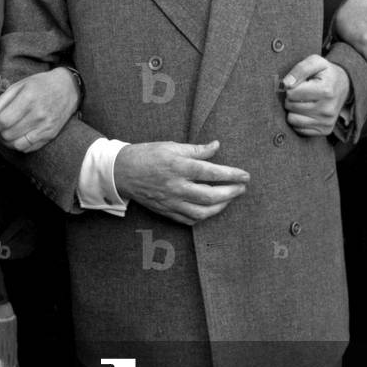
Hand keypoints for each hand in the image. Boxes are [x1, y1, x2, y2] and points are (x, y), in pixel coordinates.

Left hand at [0, 67, 80, 152]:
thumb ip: (1, 101)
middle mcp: (38, 115)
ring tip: (6, 132)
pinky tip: (17, 136)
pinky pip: (28, 148)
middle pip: (8, 134)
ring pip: (17, 144)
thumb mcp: (20, 85)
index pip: (3, 120)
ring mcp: (46, 127)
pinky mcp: (50, 135)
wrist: (68, 88)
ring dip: (7, 141)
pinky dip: (18, 145)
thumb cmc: (41, 84)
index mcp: (29, 99)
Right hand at [113, 140, 248, 225]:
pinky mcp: (166, 211)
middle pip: (210, 196)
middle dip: (231, 193)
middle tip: (242, 188)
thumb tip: (216, 146)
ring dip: (220, 207)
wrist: (121, 171)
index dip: (231, 174)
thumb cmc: (147, 155)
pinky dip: (203, 217)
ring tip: (229, 199)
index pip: (211, 172)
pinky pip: (189, 220)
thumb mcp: (171, 146)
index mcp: (178, 167)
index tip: (245, 175)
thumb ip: (196, 149)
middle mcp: (176, 187)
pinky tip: (210, 210)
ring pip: (202, 212)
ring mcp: (171, 202)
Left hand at [283, 55, 349, 136]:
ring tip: (302, 101)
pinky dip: (298, 120)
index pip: (291, 93)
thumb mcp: (316, 62)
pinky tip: (306, 111)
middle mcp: (328, 109)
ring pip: (292, 119)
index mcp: (326, 90)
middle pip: (290, 106)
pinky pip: (298, 129)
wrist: (344, 86)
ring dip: (293, 110)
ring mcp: (327, 122)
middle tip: (300, 92)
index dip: (290, 86)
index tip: (299, 83)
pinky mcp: (324, 131)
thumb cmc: (326, 73)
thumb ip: (300, 69)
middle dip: (291, 98)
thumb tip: (286, 84)